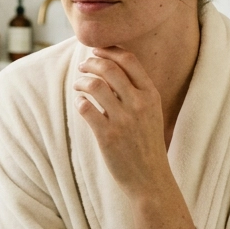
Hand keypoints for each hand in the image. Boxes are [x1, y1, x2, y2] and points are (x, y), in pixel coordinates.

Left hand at [73, 46, 168, 198]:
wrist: (150, 177)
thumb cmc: (146, 142)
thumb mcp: (150, 112)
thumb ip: (135, 91)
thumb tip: (109, 67)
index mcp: (151, 95)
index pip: (129, 60)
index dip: (109, 51)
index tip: (96, 51)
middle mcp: (138, 104)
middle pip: (109, 68)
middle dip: (91, 63)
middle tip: (83, 66)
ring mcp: (123, 120)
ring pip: (95, 85)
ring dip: (82, 81)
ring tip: (78, 85)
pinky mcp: (107, 136)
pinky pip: (86, 108)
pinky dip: (79, 102)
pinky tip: (80, 104)